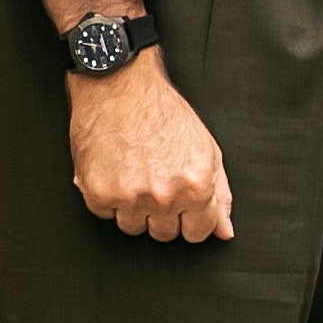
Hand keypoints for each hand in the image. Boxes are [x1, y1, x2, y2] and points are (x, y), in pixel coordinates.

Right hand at [69, 59, 232, 241]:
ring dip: (133, 209)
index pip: (198, 232)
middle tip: (156, 185)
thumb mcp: (206, 150)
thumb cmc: (164, 115)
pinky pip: (104, 214)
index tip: (183, 209)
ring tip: (135, 176)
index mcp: (197, 187)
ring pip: (133, 228)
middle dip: (163, 215)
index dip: (191, 221)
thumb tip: (225, 231)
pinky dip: (107, 198)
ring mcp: (130, 197)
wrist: (120, 88)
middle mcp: (165, 196)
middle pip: (165, 234)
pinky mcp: (98, 193)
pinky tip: (114, 172)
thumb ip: (220, 195)